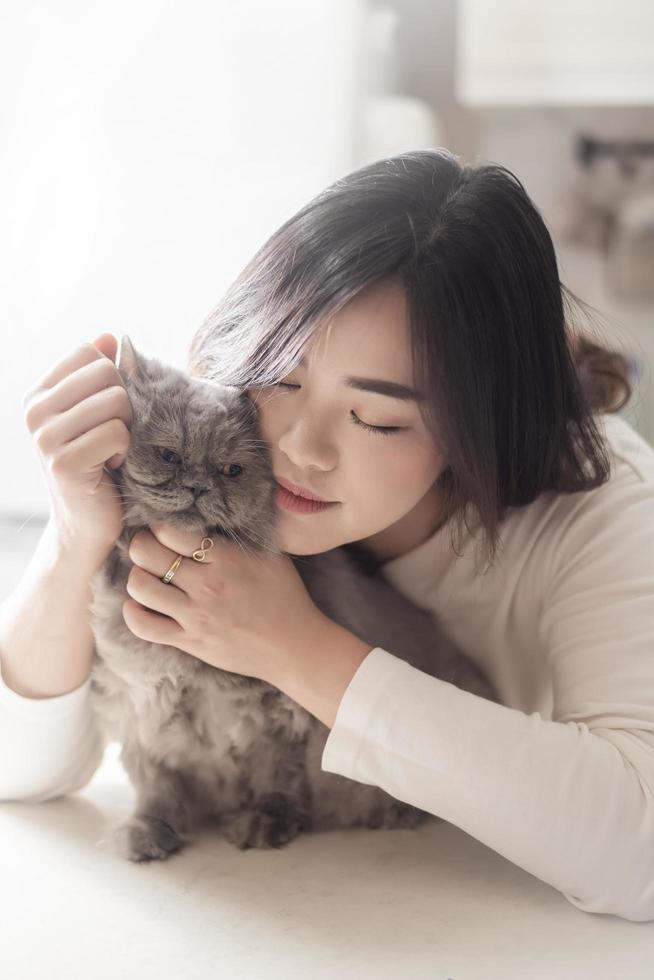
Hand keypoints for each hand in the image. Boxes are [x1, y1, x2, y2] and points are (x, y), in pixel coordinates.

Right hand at [22, 334, 131, 563]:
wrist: (86, 525)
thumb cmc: (99, 464)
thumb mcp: (95, 415)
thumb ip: (99, 375)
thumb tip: (109, 335)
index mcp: (38, 394)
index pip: (89, 353)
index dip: (112, 379)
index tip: (104, 414)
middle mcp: (35, 412)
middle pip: (106, 373)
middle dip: (124, 404)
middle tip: (113, 435)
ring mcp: (45, 437)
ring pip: (116, 401)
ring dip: (127, 429)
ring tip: (111, 452)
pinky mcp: (65, 462)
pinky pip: (117, 433)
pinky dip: (126, 451)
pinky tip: (112, 467)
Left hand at [122, 522, 326, 683]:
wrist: (293, 647)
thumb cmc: (284, 597)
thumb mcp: (269, 555)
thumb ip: (236, 537)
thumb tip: (208, 516)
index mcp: (226, 559)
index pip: (171, 531)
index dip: (160, 526)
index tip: (164, 530)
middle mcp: (207, 585)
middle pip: (146, 554)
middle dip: (142, 545)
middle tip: (149, 548)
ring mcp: (195, 616)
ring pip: (140, 587)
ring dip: (138, 576)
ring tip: (149, 575)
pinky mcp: (189, 641)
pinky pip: (143, 626)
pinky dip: (134, 611)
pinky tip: (143, 603)